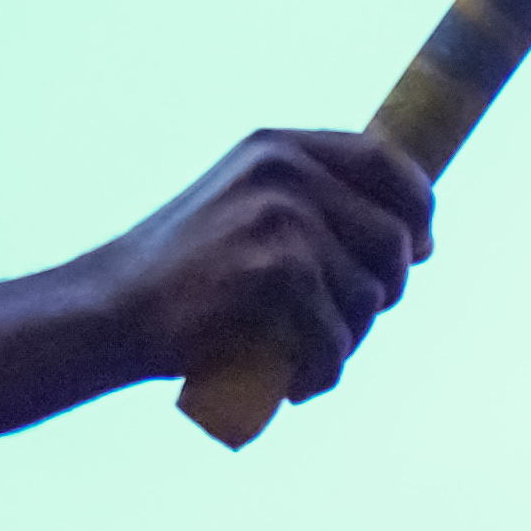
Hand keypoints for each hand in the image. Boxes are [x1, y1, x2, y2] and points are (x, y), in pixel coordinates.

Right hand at [96, 129, 431, 412]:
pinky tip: (299, 384)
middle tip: (347, 323)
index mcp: (279, 147)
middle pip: (393, 239)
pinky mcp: (273, 272)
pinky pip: (337, 337)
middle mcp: (284, 171)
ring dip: (351, 339)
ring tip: (309, 355)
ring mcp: (279, 218)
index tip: (420, 247)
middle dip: (386, 291)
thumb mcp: (247, 207)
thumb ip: (315, 204)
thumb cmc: (187, 273)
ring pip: (370, 297)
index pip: (384, 161)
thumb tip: (418, 240)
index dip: (418, 207)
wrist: (111, 310)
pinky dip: (324, 371)